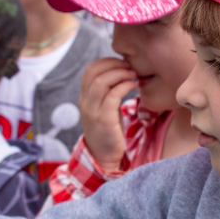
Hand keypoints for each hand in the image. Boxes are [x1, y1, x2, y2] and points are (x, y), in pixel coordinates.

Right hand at [78, 58, 137, 172]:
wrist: (104, 156)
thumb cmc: (109, 130)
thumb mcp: (105, 108)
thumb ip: (108, 91)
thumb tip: (123, 71)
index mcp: (85, 97)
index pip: (90, 70)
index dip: (107, 62)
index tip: (123, 64)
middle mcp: (85, 102)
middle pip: (94, 73)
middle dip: (114, 65)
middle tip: (130, 67)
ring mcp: (93, 111)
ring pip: (101, 82)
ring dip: (120, 74)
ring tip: (133, 75)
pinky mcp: (104, 120)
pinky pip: (112, 96)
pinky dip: (124, 86)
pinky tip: (134, 85)